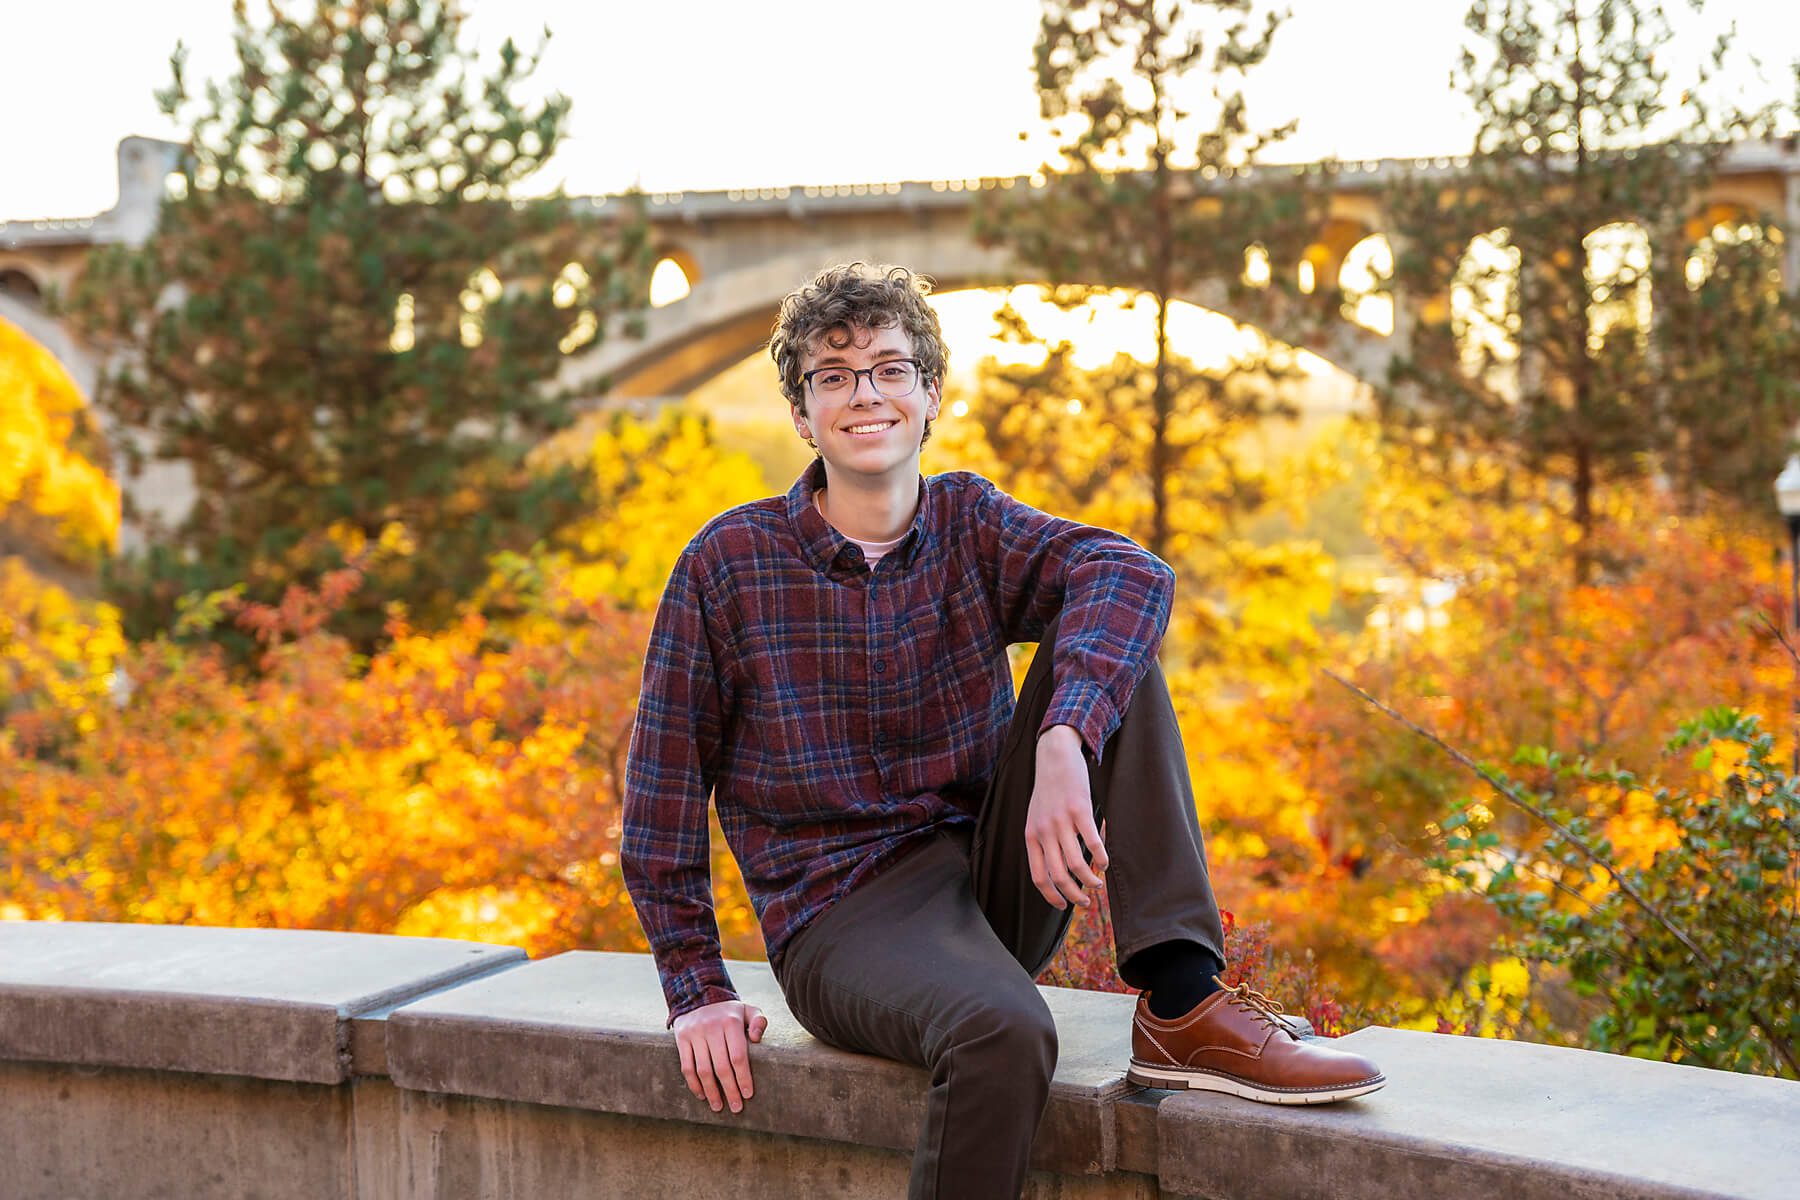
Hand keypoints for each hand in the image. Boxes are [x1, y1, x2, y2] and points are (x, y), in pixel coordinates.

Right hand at [672, 999, 767, 1113]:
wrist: (698, 995)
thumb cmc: (729, 1011)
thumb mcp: (748, 1009)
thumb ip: (758, 1021)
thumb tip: (757, 1038)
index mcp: (731, 1022)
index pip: (738, 1056)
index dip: (743, 1078)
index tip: (748, 1095)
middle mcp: (712, 1027)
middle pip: (722, 1067)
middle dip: (730, 1090)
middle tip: (736, 1107)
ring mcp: (695, 1033)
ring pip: (703, 1070)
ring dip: (711, 1091)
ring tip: (718, 1106)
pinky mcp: (682, 1038)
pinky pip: (687, 1067)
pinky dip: (694, 1084)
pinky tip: (702, 1095)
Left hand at [1025, 724, 1107, 909]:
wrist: (1054, 756)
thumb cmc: (1048, 790)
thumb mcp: (1036, 817)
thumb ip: (1042, 841)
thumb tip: (1055, 870)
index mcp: (1031, 836)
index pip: (1039, 876)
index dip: (1052, 896)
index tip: (1064, 907)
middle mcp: (1044, 831)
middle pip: (1059, 876)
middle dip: (1074, 895)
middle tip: (1086, 902)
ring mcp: (1061, 821)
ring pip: (1077, 864)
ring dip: (1090, 880)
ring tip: (1098, 883)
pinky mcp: (1079, 809)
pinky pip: (1093, 842)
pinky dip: (1101, 858)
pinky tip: (1104, 863)